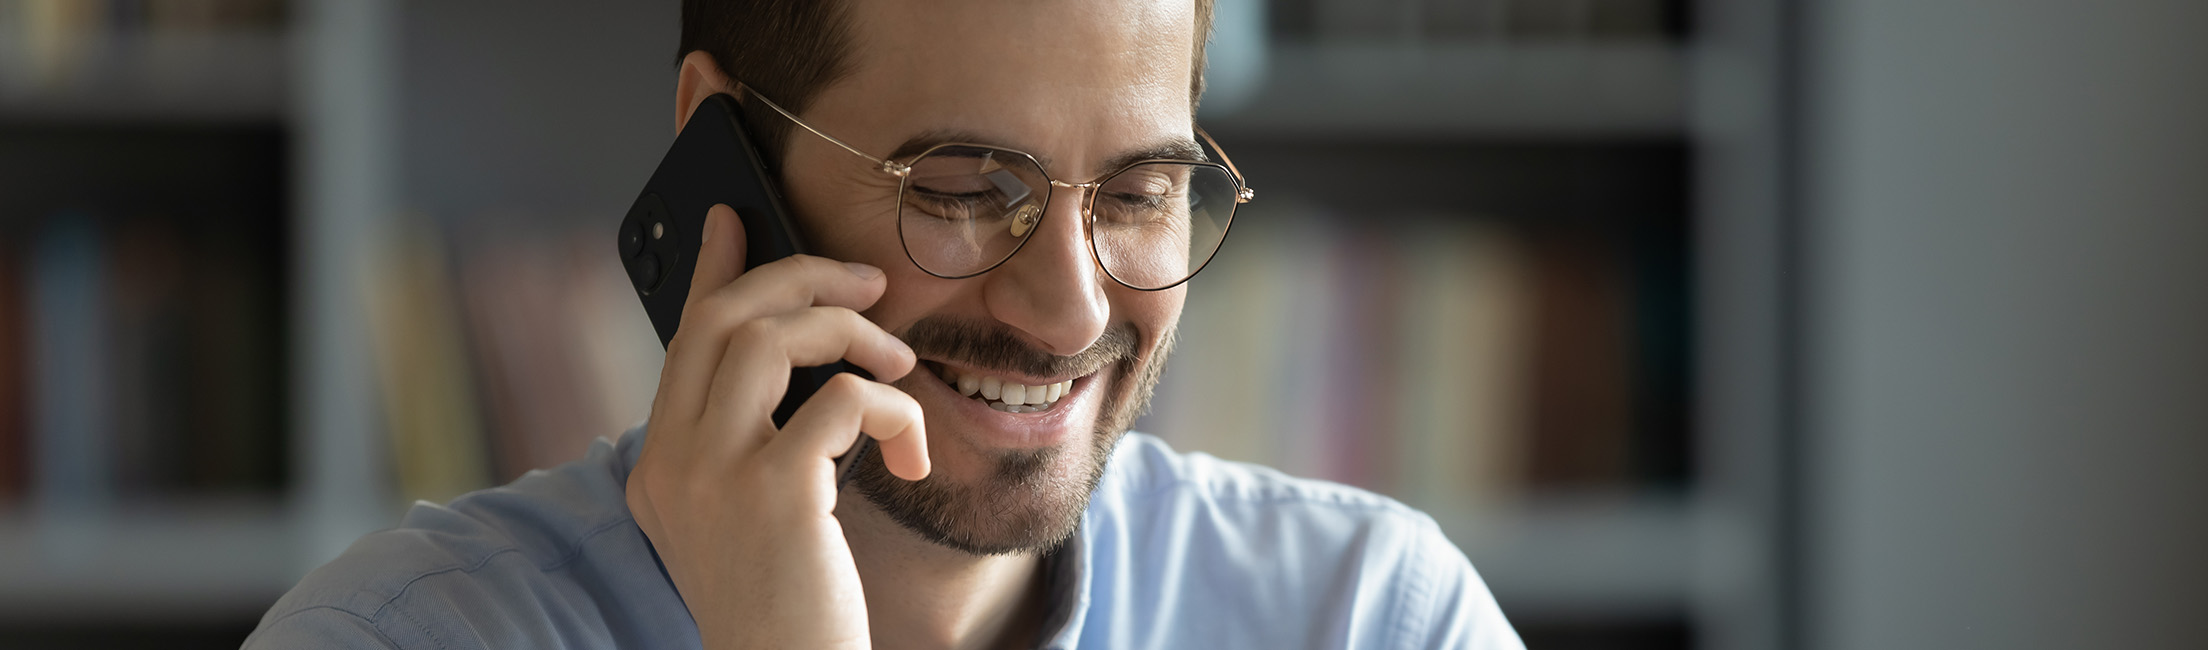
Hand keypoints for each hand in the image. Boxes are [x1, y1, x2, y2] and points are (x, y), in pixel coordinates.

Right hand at [626, 204, 930, 649]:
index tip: (732, 216)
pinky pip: (846, 401)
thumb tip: (807, 364)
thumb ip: (756, 445)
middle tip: (868, 284)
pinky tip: (910, 457)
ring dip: (853, 334)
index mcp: (658, 469)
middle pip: (723, 318)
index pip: (682, 342)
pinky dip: (893, 411)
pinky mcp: (773, 492)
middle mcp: (670, 464)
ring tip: (901, 368)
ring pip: (772, 338)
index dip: (711, 271)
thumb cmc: (791, 609)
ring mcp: (714, 475)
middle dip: (802, 279)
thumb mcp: (754, 521)